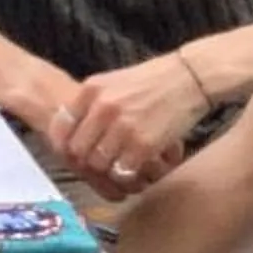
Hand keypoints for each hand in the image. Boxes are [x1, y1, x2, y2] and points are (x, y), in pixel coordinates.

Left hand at [54, 53, 205, 192]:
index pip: (62, 127)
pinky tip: (137, 170)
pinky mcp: (143, 144)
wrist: (190, 77)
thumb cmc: (155, 80)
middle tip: (100, 165)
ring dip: (108, 171)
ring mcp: (122, 127)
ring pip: (98, 164)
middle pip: (78, 150)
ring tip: (120, 169)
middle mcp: (103, 108)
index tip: (72, 154)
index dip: (64, 145)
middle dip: (87, 161)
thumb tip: (71, 127)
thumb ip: (91, 102)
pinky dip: (128, 176)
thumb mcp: (114, 81)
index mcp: (91, 90)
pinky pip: (122, 172)